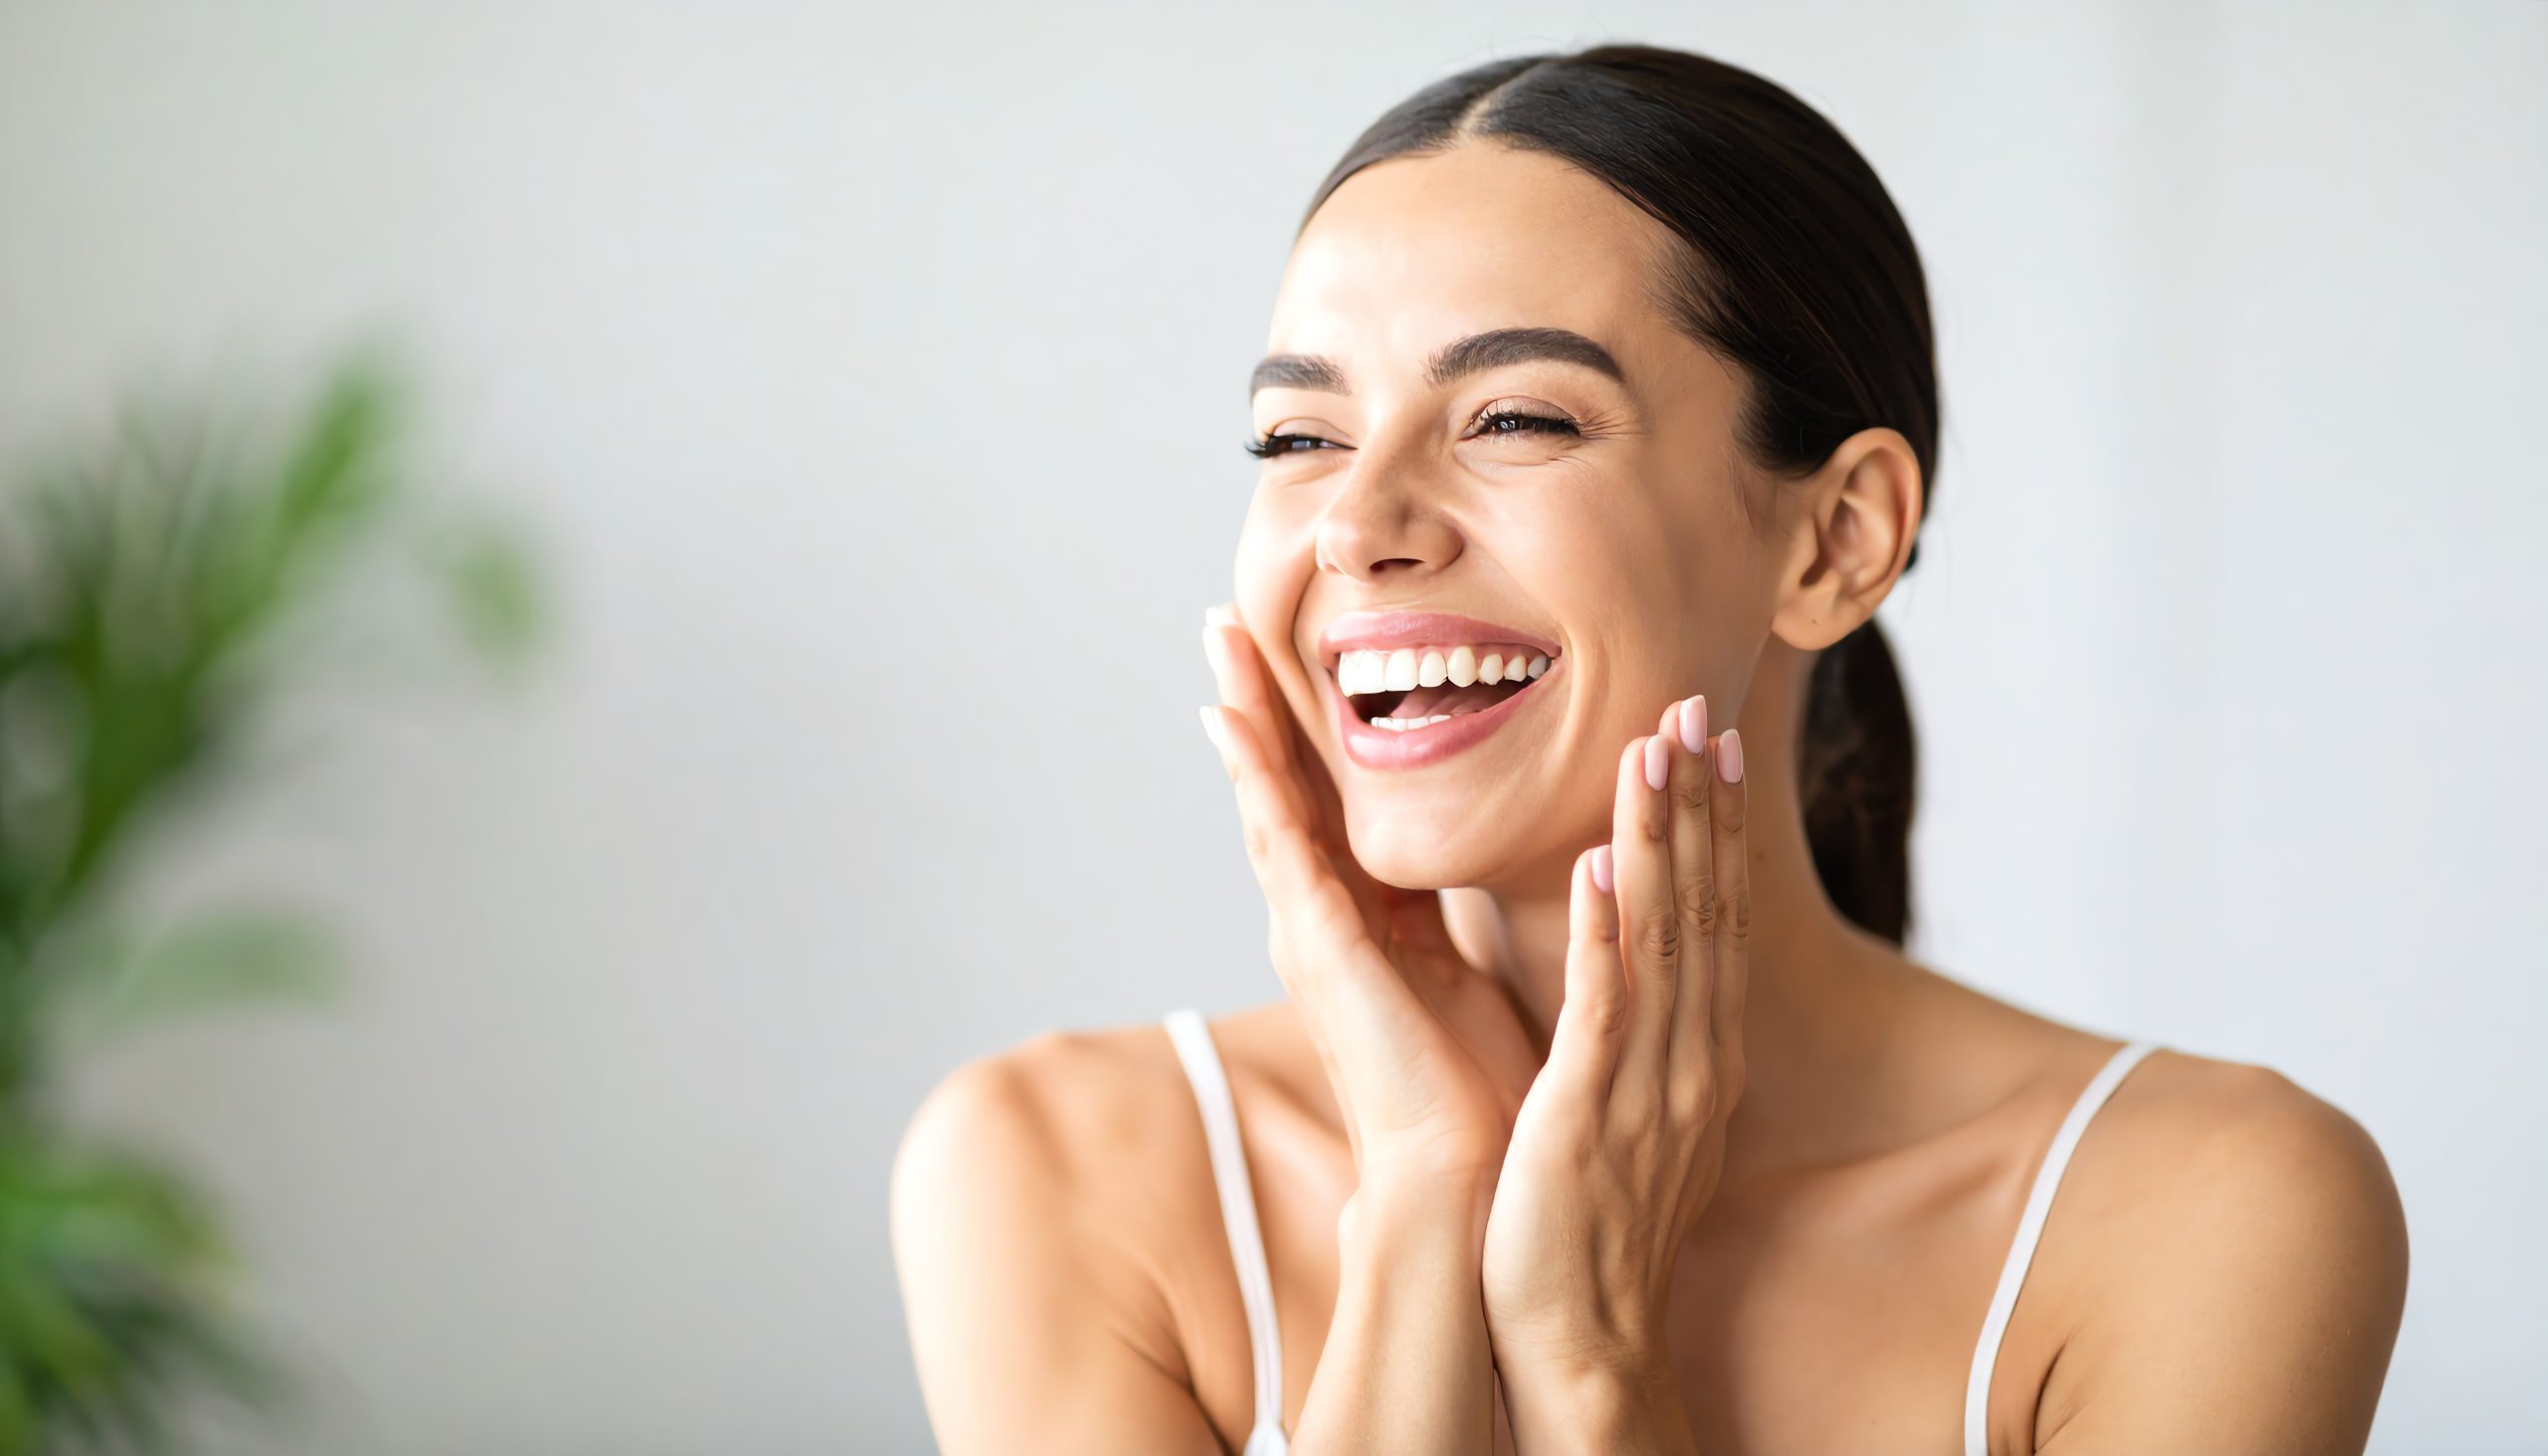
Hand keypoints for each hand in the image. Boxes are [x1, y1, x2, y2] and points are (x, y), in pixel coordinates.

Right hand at [1198, 605, 1538, 1206]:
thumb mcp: (1459, 966)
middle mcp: (1322, 918)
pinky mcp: (1323, 949)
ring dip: (1244, 718)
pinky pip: (1284, 847)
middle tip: (1223, 617)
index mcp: (1362, 917)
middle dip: (1256, 700)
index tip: (1282, 652)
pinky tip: (1234, 726)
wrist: (1464, 1175)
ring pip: (1270, 800)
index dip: (1303, 725)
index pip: (1326, 799)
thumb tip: (1467, 859)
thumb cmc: (1472, 1087)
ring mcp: (1313, 931)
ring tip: (1219, 644)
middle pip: (1282, 784)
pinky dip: (1257, 781)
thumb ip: (1447, 909)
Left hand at [1480, 694, 1749, 1441]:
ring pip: (1664, 939)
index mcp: (1696, 1058)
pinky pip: (1605, 1009)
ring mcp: (1647, 1087)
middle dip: (1699, 805)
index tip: (1710, 742)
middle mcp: (1690, 1062)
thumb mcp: (1625, 1113)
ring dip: (1660, 839)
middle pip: (1706, 910)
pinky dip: (1609, 933)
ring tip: (1653, 749)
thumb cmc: (1590, 1229)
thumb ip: (1632, 1036)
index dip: (1716, 827)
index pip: (1715, 919)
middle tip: (1693, 707)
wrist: (1585, 1342)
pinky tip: (1604, 865)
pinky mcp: (1591, 1115)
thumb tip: (1626, 967)